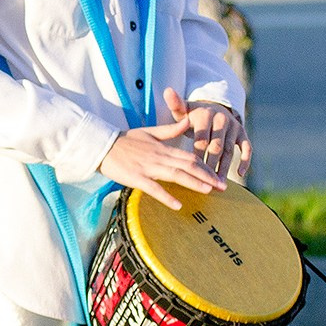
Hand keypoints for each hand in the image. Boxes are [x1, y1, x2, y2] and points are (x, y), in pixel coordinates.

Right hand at [99, 115, 225, 210]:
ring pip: (175, 174)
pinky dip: (166, 197)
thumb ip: (171, 129)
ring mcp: (148, 167)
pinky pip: (154, 188)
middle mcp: (159, 157)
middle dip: (206, 176)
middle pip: (188, 166)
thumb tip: (188, 120)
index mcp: (163, 148)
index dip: (206, 166)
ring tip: (208, 191)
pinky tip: (178, 205)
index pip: (190, 157)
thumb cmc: (125, 140)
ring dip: (193, 183)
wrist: (103, 145)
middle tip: (222, 187)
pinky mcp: (136, 177)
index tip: (218, 176)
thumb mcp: (150, 131)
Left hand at [163, 87, 250, 180]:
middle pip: (216, 146)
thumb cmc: (193, 115)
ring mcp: (233, 127)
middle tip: (207, 184)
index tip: (191, 171)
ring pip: (229, 150)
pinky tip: (240, 173)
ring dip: (225, 167)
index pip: (201, 138)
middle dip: (211, 165)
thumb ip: (175, 104)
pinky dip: (245, 160)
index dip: (197, 155)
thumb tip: (167, 90)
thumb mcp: (183, 110)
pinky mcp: (242, 133)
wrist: (214, 107)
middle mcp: (222, 120)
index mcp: (206, 115)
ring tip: (220, 185)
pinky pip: (247, 147)